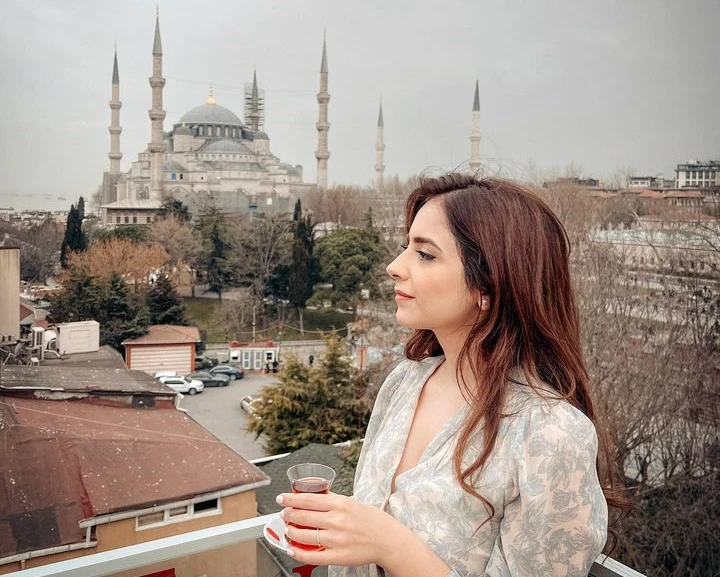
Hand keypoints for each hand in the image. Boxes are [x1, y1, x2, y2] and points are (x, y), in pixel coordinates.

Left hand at [276, 491, 409, 567]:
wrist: (388, 540)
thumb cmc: (372, 520)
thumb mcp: (352, 502)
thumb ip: (333, 500)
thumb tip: (314, 495)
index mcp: (340, 504)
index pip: (308, 499)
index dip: (290, 499)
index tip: (281, 498)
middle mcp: (337, 520)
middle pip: (302, 516)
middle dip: (288, 514)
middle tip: (284, 514)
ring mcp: (336, 539)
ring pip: (304, 535)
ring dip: (291, 532)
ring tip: (288, 529)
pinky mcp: (337, 556)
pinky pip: (312, 556)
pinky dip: (299, 553)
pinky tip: (292, 549)